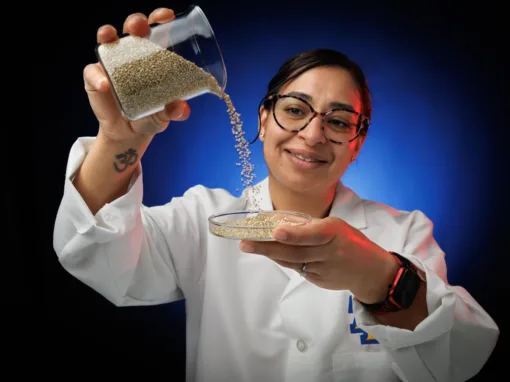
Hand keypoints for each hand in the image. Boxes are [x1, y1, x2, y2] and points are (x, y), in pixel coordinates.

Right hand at [84, 8, 190, 141]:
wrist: (130, 134)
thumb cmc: (151, 116)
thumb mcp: (164, 115)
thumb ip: (173, 112)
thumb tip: (181, 108)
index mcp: (152, 58)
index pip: (155, 31)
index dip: (158, 19)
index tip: (166, 16)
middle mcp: (131, 56)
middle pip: (131, 29)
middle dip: (135, 22)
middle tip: (140, 26)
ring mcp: (111, 64)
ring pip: (107, 41)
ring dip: (108, 34)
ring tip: (110, 36)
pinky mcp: (95, 78)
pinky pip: (92, 73)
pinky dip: (97, 77)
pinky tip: (105, 84)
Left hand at [239, 217, 398, 303]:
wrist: (370, 272)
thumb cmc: (351, 242)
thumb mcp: (337, 226)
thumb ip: (313, 227)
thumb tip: (282, 225)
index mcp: (334, 232)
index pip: (312, 234)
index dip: (294, 234)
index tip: (276, 232)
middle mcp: (328, 252)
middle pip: (295, 251)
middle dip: (267, 247)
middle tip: (245, 242)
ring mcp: (322, 269)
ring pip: (292, 261)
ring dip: (270, 254)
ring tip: (249, 246)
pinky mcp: (318, 280)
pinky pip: (297, 268)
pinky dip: (284, 260)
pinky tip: (271, 254)